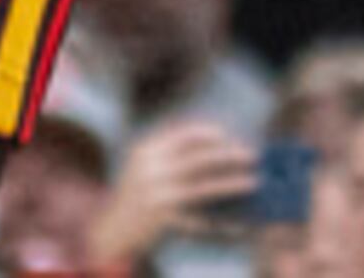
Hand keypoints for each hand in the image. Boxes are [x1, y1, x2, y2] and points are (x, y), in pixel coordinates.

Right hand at [99, 114, 262, 264]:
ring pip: (203, 188)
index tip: (227, 135)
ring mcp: (158, 195)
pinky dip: (220, 223)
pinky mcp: (164, 220)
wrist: (111, 230)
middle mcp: (152, 170)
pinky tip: (238, 224)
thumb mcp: (142, 164)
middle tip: (251, 154)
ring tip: (253, 182)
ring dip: (230, 184)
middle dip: (227, 155)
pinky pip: (199, 221)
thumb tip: (205, 143)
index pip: (183, 134)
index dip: (208, 133)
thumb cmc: (132, 195)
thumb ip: (165, 151)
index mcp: (147, 150)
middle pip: (198, 158)